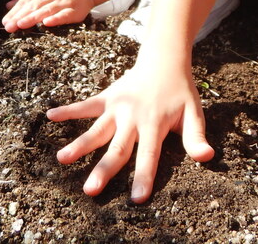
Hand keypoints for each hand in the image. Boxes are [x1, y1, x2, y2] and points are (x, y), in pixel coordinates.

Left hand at [2, 0, 95, 31]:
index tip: (5, 21)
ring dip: (33, 17)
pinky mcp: (73, 10)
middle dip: (20, 16)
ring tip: (21, 24)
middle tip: (8, 26)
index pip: (25, 1)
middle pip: (33, 6)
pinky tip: (47, 23)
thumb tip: (7, 6)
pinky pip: (63, 15)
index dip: (15, 11)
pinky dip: (55, 19)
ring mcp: (62, 2)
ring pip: (46, 10)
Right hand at [46, 53, 213, 201]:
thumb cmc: (180, 92)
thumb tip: (206, 158)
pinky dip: (69, 110)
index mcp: (154, 124)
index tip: (136, 197)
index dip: (144, 176)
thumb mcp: (194, 113)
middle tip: (90, 190)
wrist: (165, 60)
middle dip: (104, 170)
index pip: (149, 155)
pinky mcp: (108, 97)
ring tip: (62, 159)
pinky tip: (51, 115)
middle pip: (117, 148)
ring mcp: (118, 107)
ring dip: (80, 144)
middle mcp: (133, 117)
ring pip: (97, 129)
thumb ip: (196, 137)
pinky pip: (86, 105)